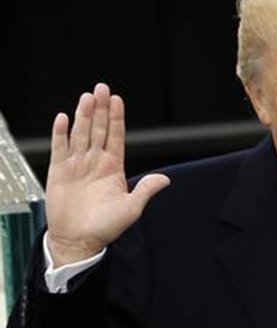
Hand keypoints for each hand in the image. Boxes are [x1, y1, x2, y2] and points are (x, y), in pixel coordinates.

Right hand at [46, 84, 170, 266]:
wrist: (79, 239)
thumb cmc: (105, 227)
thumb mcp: (131, 209)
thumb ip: (145, 190)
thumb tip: (165, 179)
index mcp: (113, 168)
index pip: (116, 137)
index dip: (117, 118)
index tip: (117, 100)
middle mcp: (95, 162)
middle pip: (99, 129)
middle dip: (101, 109)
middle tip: (101, 88)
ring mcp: (77, 164)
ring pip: (81, 134)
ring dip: (83, 116)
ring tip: (87, 98)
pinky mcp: (59, 171)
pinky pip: (60, 147)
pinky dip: (60, 133)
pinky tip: (63, 118)